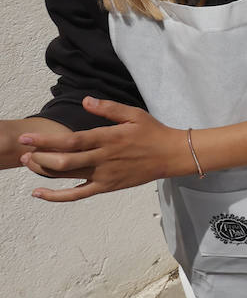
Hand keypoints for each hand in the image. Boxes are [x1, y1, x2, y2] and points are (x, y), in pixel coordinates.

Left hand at [24, 98, 182, 201]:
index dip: (46, 141)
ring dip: (44, 170)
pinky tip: (39, 193)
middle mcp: (104, 158)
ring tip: (28, 163)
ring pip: (68, 176)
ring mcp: (105, 175)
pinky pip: (78, 194)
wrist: (172, 156)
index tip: (27, 138)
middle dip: (40, 156)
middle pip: (65, 161)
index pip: (72, 141)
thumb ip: (108, 108)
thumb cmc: (153, 132)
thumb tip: (85, 101)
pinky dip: (57, 196)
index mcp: (109, 138)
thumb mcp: (134, 114)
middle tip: (23, 151)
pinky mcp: (107, 186)